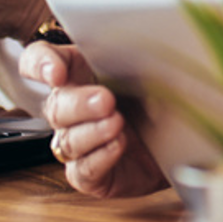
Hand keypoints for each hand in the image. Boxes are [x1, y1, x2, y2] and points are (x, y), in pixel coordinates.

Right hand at [22, 41, 166, 199]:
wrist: (183, 144)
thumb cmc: (163, 100)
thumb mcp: (153, 71)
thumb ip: (137, 57)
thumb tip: (143, 47)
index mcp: (80, 72)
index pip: (40, 61)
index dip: (40, 65)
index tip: (56, 73)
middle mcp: (73, 108)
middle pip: (55, 105)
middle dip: (78, 103)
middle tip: (106, 100)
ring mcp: (79, 143)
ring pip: (67, 140)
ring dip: (92, 131)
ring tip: (117, 123)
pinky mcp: (90, 174)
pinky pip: (82, 170)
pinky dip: (99, 157)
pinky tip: (118, 145)